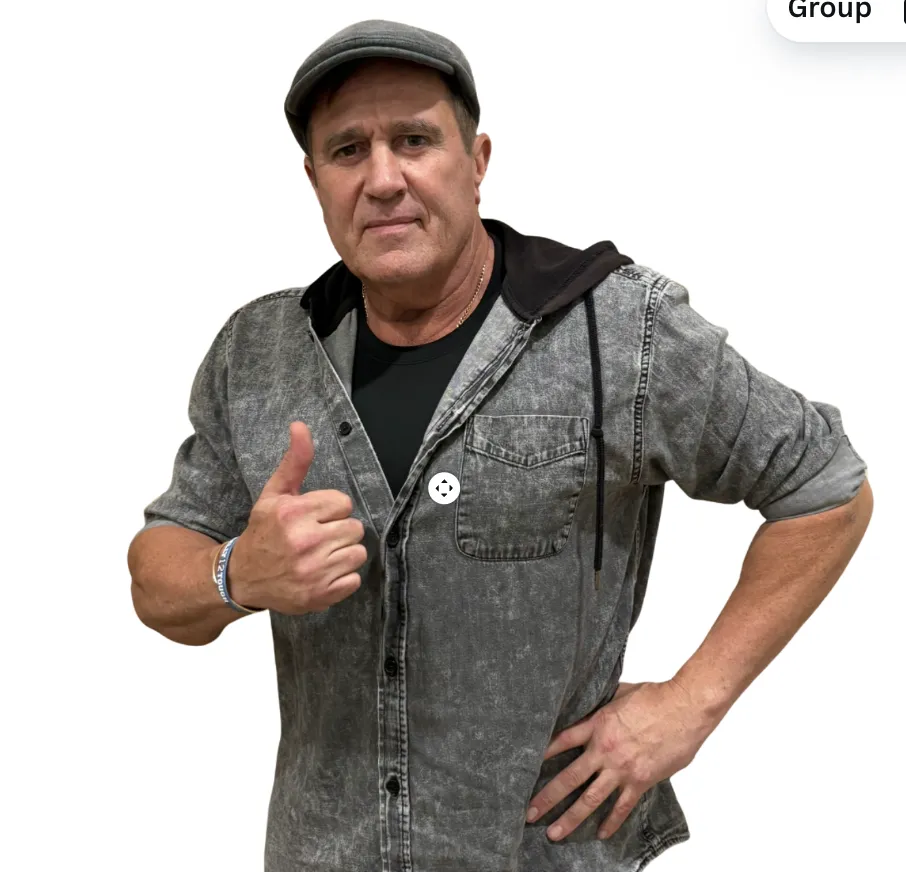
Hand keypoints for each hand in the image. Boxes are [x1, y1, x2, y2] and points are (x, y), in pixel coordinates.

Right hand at [227, 421, 367, 614]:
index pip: (344, 504)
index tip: (315, 518)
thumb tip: (301, 426)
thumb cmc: (263, 532)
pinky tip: (322, 573)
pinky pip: (354, 579)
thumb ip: (294, 461)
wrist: (242, 577)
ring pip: (358, 553)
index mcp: (294, 513)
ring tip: (321, 555)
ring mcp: (313, 572)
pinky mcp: (320, 595)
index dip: (332, 510)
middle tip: (318, 537)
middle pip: (355, 529)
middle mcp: (304, 542)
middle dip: (339, 531)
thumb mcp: (275, 494)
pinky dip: (342, 578)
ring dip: (343, 554)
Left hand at [526, 679, 713, 840]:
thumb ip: (604, 703)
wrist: (684, 707)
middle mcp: (604, 750)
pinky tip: (601, 834)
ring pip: (590, 799)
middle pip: (569, 778)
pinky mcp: (641, 781)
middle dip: (547, 798)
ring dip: (571, 818)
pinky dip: (611, 822)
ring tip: (555, 833)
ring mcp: (622, 768)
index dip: (543, 754)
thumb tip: (594, 701)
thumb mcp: (621, 693)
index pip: (562, 741)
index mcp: (597, 725)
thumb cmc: (655, 696)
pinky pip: (622, 806)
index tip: (525, 767)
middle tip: (530, 813)